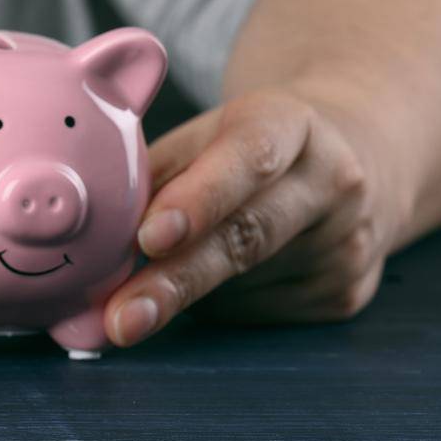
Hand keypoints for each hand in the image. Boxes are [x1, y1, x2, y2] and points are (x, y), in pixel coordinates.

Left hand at [102, 84, 402, 345]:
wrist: (350, 160)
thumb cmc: (242, 150)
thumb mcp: (201, 139)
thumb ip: (150, 179)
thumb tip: (90, 244)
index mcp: (291, 123)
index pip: (249, 158)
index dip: (199, 199)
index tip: (150, 237)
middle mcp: (332, 180)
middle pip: (248, 236)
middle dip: (177, 281)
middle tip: (122, 317)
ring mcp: (346, 242)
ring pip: (242, 286)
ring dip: (185, 292)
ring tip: (161, 278)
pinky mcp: (345, 293)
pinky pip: (255, 313)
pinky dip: (215, 306)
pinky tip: (216, 281)